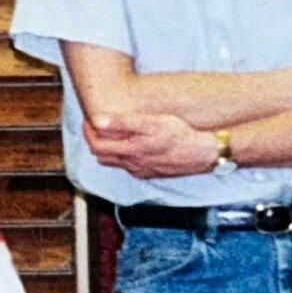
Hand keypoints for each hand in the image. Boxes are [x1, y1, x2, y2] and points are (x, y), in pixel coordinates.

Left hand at [84, 111, 217, 178]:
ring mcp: (142, 171)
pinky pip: (129, 167)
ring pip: (115, 163)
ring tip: (113, 133)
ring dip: (109, 149)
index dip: (88, 132)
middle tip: (97, 125)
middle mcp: (133, 165)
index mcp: (130, 151)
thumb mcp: (151, 123)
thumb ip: (123, 122)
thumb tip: (98, 120)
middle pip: (102, 156)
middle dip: (96, 140)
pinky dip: (123, 156)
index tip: (89, 119)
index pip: (96, 146)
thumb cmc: (179, 135)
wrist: (204, 153)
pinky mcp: (151, 173)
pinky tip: (132, 145)